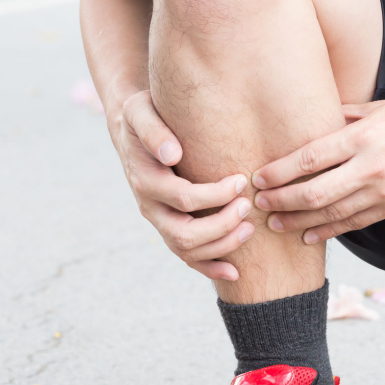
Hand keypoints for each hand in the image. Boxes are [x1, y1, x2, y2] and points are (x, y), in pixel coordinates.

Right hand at [113, 90, 252, 280]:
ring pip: (187, 250)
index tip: (240, 181)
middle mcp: (149, 207)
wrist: (135, 131)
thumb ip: (153, 130)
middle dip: (221, 225)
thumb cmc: (145, 115)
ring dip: (221, 245)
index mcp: (145, 179)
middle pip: (184, 234)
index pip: (182, 198)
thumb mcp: (140, 111)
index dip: (214, 195)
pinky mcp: (169, 228)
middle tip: (248, 207)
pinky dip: (211, 268)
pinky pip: (188, 258)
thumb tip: (172, 155)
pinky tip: (235, 272)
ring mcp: (159, 222)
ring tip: (249, 228)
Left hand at [252, 91, 384, 242]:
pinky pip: (356, 224)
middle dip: (281, 202)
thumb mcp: (382, 106)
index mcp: (363, 138)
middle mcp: (370, 168)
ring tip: (276, 225)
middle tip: (258, 206)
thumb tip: (317, 120)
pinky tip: (310, 236)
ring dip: (299, 223)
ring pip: (332, 215)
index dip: (278, 173)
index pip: (308, 160)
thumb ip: (347, 117)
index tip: (258, 178)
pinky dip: (330, 232)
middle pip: (313, 194)